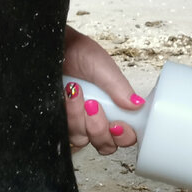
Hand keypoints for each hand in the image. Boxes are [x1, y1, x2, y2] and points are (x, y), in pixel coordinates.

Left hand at [62, 26, 143, 154]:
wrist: (53, 46)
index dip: (123, 136)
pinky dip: (66, 114)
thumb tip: (137, 105)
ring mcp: (77, 121)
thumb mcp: (103, 68)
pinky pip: (64, 132)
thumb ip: (120, 88)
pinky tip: (65, 96)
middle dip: (99, 128)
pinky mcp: (60, 121)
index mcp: (116, 107)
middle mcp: (98, 118)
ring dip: (78, 117)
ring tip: (75, 92)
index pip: (126, 136)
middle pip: (105, 145)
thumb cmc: (78, 53)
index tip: (116, 124)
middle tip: (93, 105)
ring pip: (82, 139)